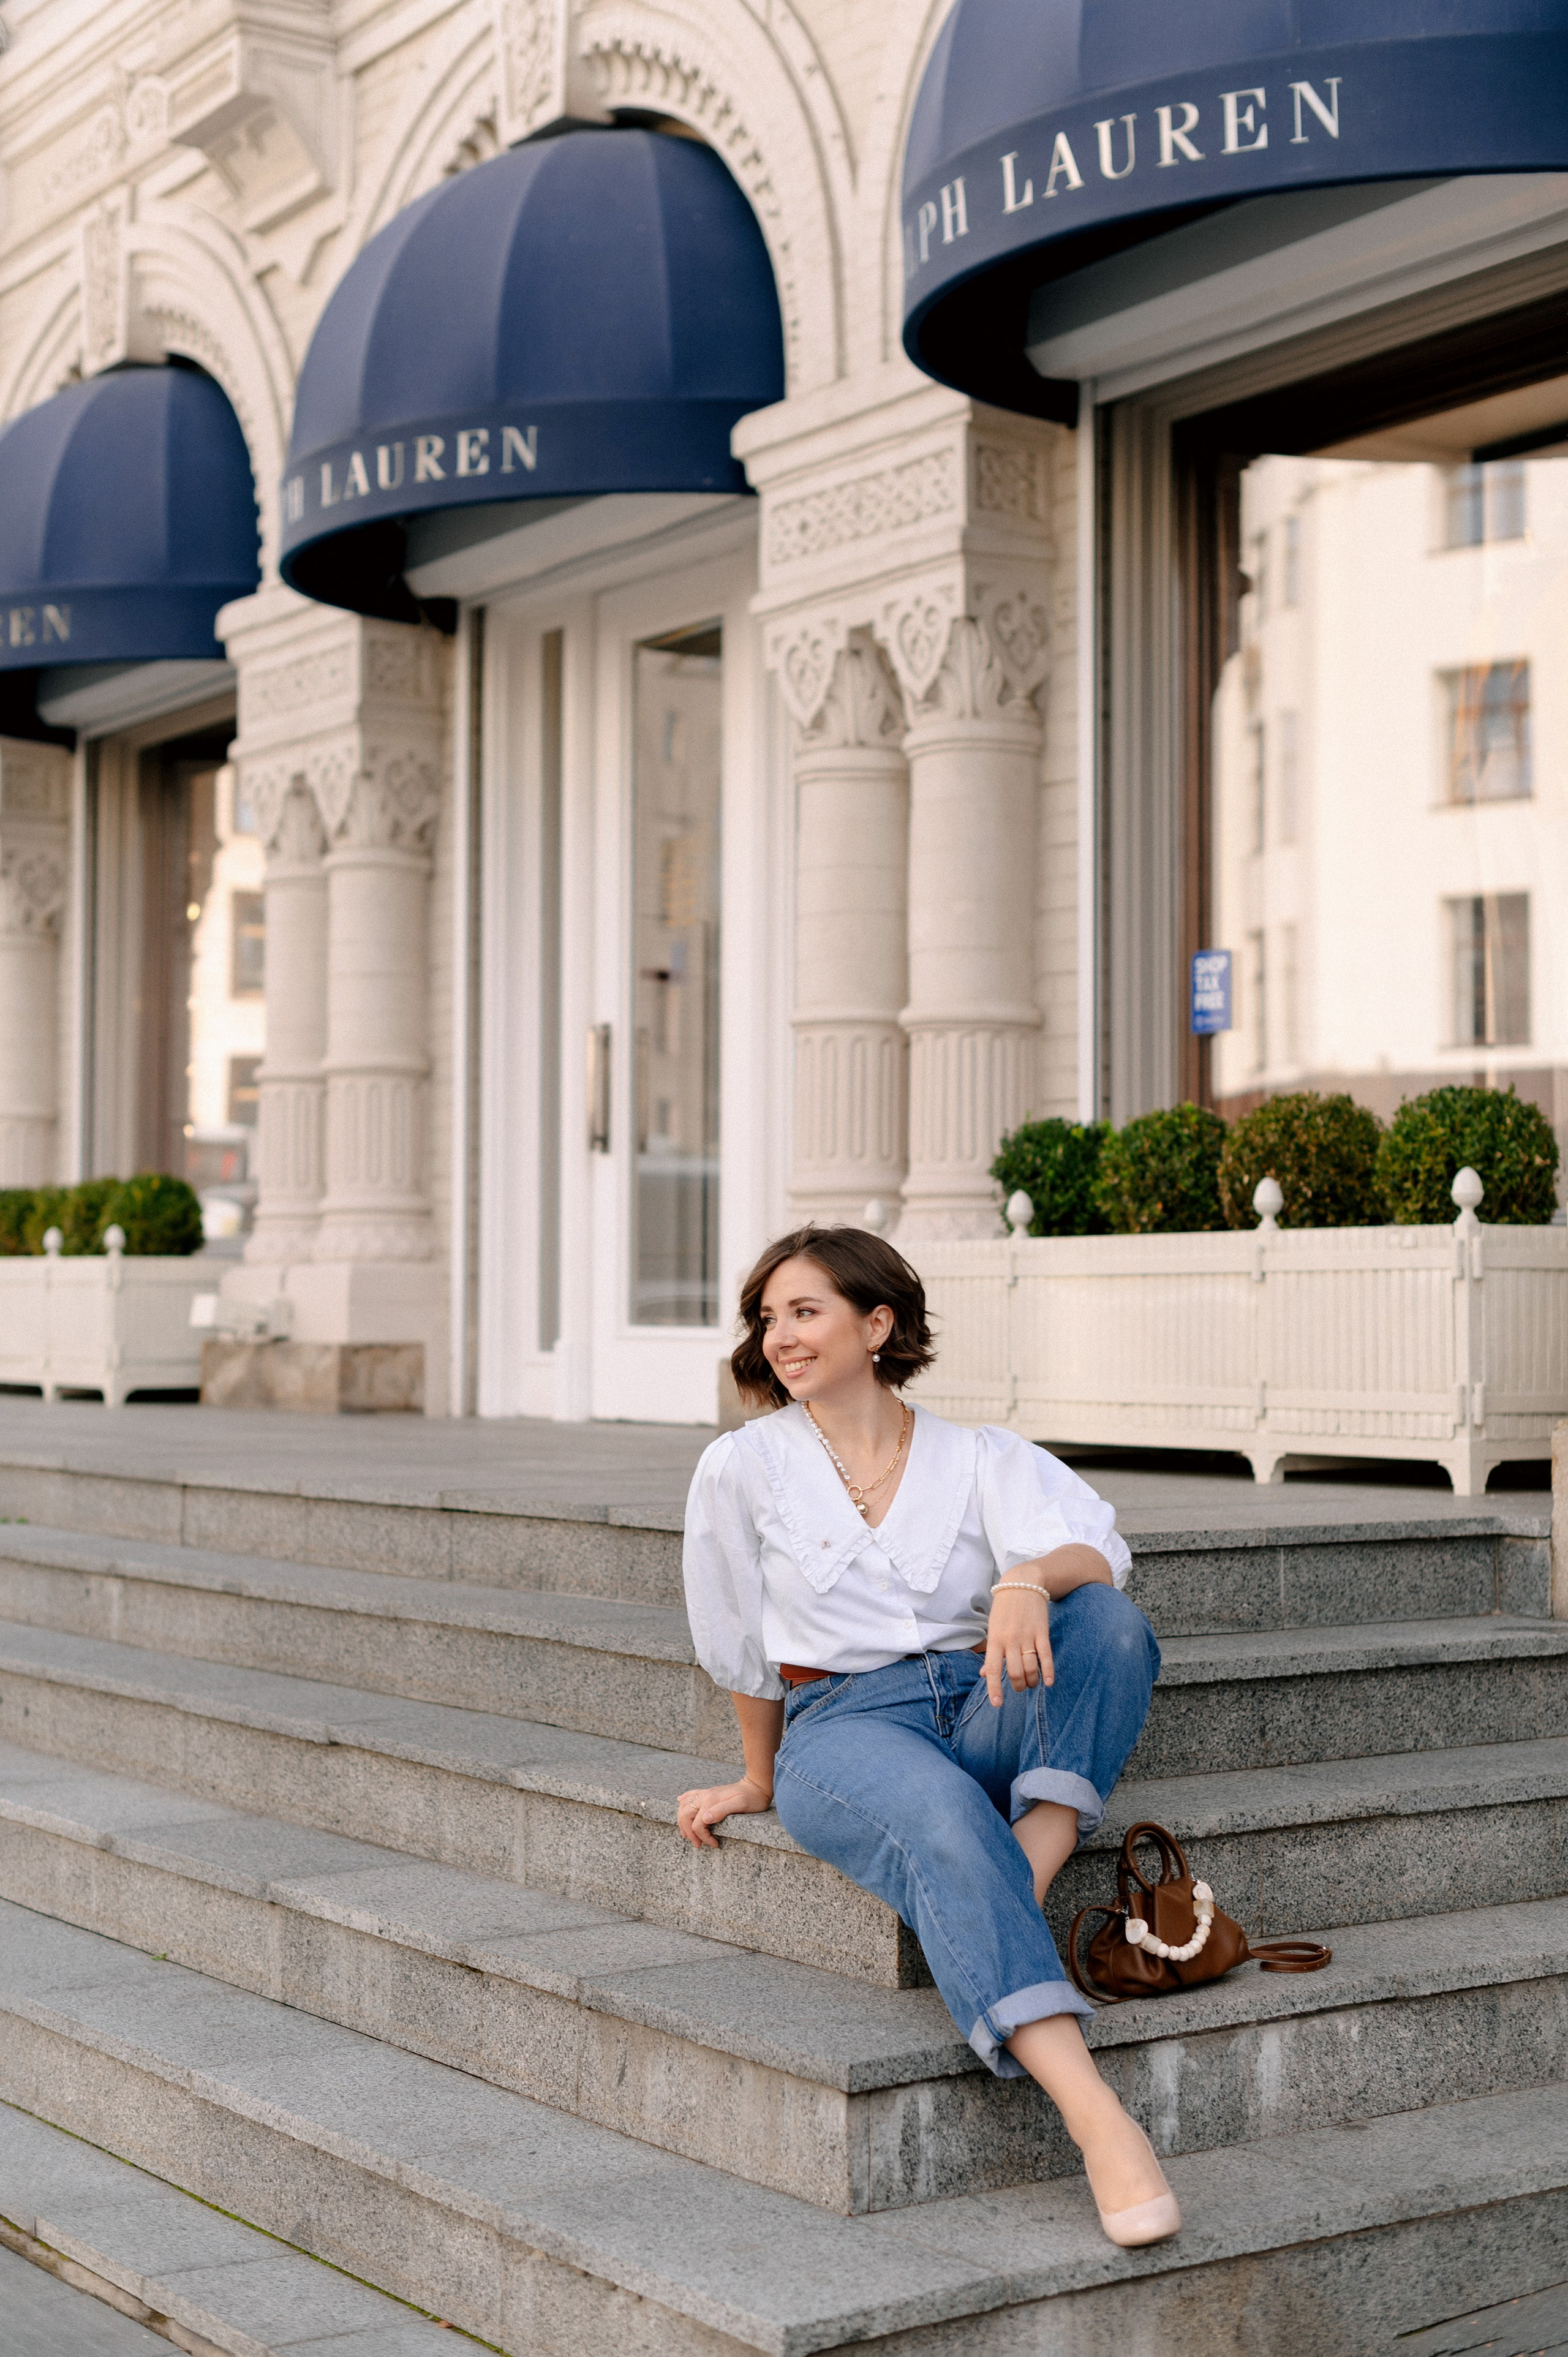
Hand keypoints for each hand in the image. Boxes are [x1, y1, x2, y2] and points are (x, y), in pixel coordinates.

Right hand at [676, 1775, 772, 1847]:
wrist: (756, 1785)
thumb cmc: (751, 1798)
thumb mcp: (741, 1805)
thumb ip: (722, 1811)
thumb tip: (705, 1819)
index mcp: (711, 1800)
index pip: (697, 1824)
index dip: (703, 1837)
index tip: (714, 1844)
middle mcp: (705, 1796)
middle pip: (685, 1815)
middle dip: (688, 1832)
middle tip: (698, 1844)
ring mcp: (705, 1793)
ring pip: (684, 1806)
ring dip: (682, 1820)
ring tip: (688, 1833)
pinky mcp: (708, 1793)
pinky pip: (689, 1795)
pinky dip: (682, 1802)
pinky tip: (680, 1803)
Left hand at [984, 1584, 1052, 1704]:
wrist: (1023, 1583)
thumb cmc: (1004, 1608)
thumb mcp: (992, 1627)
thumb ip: (990, 1652)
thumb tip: (983, 1675)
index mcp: (995, 1639)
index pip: (992, 1669)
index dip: (994, 1689)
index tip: (997, 1704)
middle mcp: (1010, 1640)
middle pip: (1014, 1673)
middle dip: (1018, 1686)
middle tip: (1020, 1687)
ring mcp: (1027, 1636)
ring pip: (1030, 1668)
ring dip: (1032, 1681)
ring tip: (1033, 1683)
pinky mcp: (1042, 1632)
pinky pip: (1046, 1656)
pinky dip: (1049, 1671)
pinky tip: (1049, 1682)